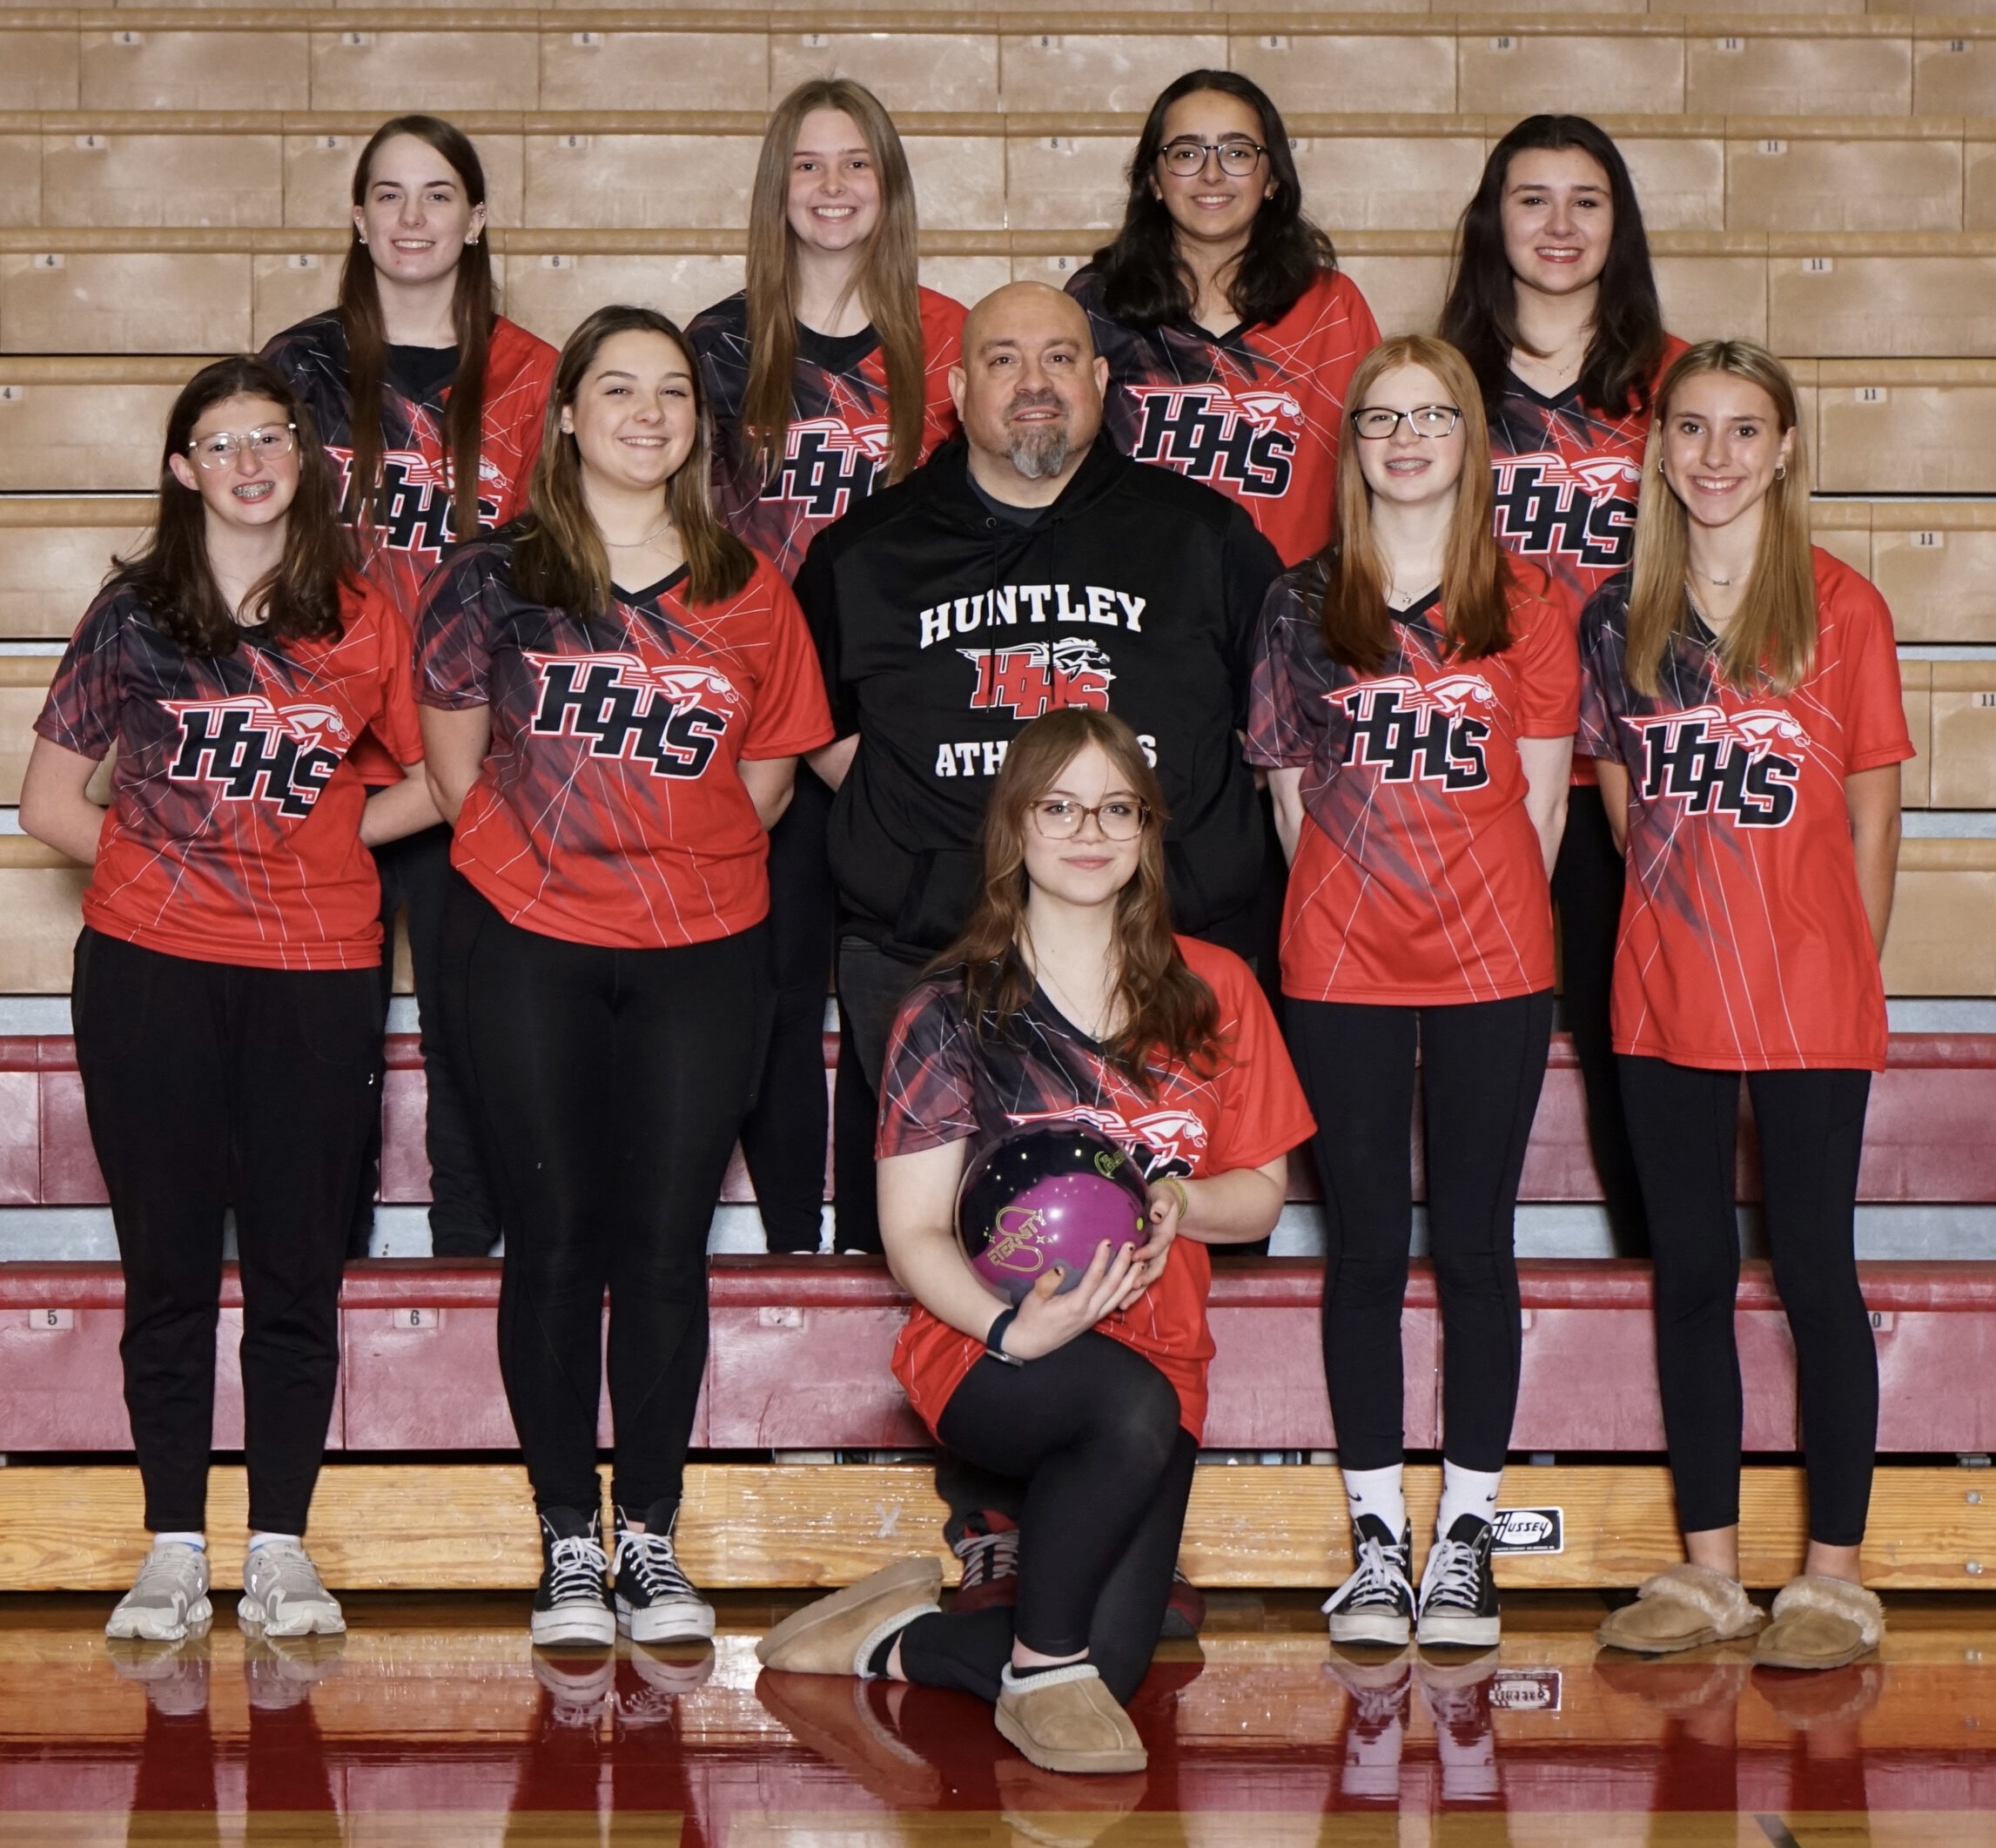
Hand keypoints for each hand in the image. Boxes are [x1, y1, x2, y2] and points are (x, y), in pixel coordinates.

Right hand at [999, 1238, 1140, 1361]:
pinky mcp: (1093, 1319)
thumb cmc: (1030, 1318)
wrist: (1031, 1343)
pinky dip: (1125, 1292)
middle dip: (1123, 1265)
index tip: (1107, 1242)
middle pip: (1112, 1287)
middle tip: (1131, 1246)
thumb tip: (1060, 1268)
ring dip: (1130, 1279)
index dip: (1101, 1260)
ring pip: (1118, 1297)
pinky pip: (1114, 1304)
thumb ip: (1047, 1284)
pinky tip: (1130, 1282)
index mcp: (1074, 1306)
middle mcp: (1089, 1312)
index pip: (1093, 1279)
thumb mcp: (1033, 1300)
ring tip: (1140, 1262)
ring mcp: (1093, 1317)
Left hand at [1115, 1181, 1181, 1309]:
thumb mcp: (1163, 1197)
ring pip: (1147, 1277)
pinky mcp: (1145, 1260)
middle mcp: (1161, 1249)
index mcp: (1165, 1235)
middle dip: (1144, 1279)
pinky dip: (1130, 1289)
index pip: (1158, 1245)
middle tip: (1132, 1287)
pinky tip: (1117, 1300)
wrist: (1166, 1203)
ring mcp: (1153, 1256)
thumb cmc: (1162, 1198)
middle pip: (1155, 1268)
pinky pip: (1138, 1277)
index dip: (1148, 1251)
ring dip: (1136, 1291)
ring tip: (1122, 1304)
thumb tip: (1157, 1214)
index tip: (1135, 1256)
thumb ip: (1162, 1204)